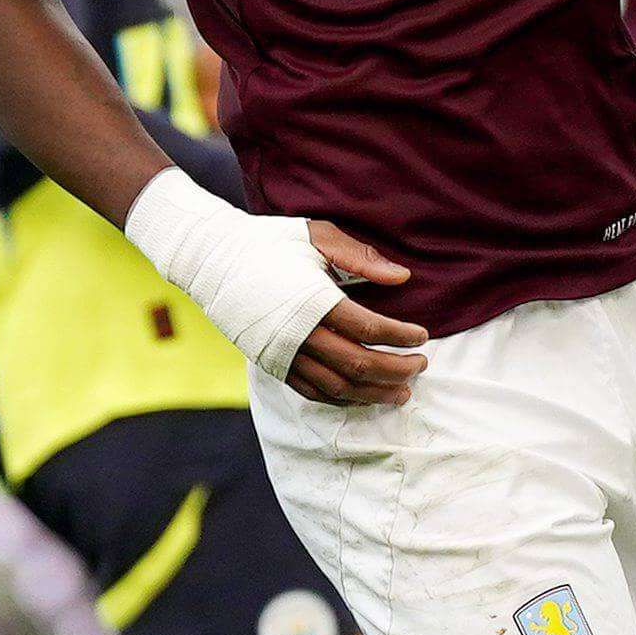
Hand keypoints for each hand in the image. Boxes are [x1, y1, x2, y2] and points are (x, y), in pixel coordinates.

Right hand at [283, 219, 426, 406]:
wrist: (212, 260)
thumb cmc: (270, 243)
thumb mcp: (317, 236)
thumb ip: (360, 257)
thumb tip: (402, 277)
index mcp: (314, 301)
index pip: (370, 329)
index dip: (402, 337)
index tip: (422, 336)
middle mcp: (299, 334)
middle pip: (358, 365)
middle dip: (396, 370)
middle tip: (420, 366)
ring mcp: (284, 354)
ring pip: (338, 387)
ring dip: (375, 393)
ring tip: (402, 392)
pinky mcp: (273, 365)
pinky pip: (313, 392)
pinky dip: (343, 399)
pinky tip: (364, 395)